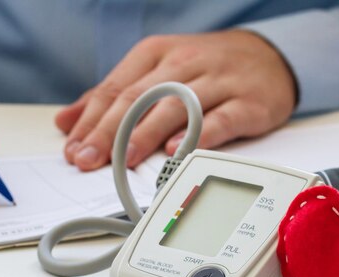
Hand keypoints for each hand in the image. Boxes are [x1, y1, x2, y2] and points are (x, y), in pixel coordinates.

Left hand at [56, 30, 296, 170]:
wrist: (270, 56)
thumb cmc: (208, 67)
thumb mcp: (158, 69)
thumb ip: (114, 94)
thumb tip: (68, 120)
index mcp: (157, 54)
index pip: (115, 89)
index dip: (91, 121)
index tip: (74, 150)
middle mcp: (184, 64)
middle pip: (139, 99)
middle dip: (109, 132)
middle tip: (89, 160)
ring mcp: (217, 82)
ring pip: (175, 107)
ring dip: (146, 134)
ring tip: (125, 159)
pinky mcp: (246, 102)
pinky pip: (220, 119)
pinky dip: (198, 134)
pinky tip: (178, 150)